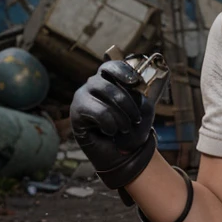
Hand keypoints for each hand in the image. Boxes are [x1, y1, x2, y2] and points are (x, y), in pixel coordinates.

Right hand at [70, 59, 157, 189]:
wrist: (122, 155)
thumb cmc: (132, 130)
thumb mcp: (144, 111)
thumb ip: (144, 97)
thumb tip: (145, 89)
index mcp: (109, 80)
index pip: (111, 66)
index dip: (122, 70)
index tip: (136, 81)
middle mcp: (93, 85)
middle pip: (108, 81)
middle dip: (126, 101)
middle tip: (136, 118)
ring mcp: (82, 97)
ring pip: (104, 94)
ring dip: (120, 115)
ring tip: (125, 128)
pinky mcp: (76, 113)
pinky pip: (98, 112)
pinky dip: (110, 124)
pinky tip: (111, 132)